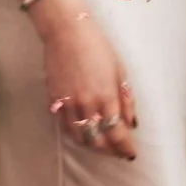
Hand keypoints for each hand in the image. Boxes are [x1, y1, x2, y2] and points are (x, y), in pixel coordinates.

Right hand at [38, 0, 137, 161]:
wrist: (66, 32)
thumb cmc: (98, 47)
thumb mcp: (120, 71)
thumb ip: (126, 100)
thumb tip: (132, 123)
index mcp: (106, 96)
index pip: (117, 133)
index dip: (125, 147)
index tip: (131, 153)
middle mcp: (86, 105)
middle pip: (98, 141)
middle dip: (110, 151)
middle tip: (119, 152)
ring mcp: (67, 104)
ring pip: (80, 138)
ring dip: (93, 146)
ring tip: (103, 147)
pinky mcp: (53, 101)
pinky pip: (64, 127)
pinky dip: (76, 136)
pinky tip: (84, 135)